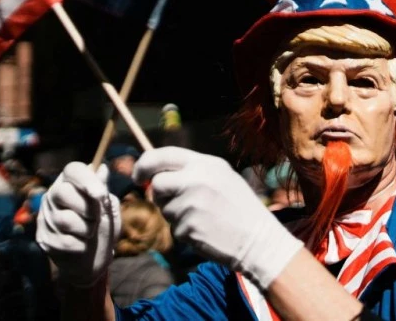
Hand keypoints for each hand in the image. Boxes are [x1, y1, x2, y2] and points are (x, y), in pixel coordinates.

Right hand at [35, 163, 119, 286]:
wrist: (93, 261)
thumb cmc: (102, 228)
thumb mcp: (109, 209)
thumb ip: (103, 191)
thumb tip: (102, 168)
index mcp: (72, 182)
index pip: (73, 169)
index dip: (87, 180)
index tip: (101, 195)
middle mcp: (54, 195)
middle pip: (63, 192)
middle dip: (87, 208)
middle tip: (96, 218)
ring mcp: (45, 216)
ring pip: (64, 219)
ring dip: (86, 229)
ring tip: (90, 233)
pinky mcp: (42, 237)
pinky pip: (63, 241)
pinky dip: (80, 245)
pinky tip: (81, 245)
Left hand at [134, 147, 303, 289]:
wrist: (257, 240)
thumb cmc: (239, 207)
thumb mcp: (221, 177)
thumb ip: (191, 172)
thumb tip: (155, 175)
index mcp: (205, 164)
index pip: (162, 155)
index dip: (144, 164)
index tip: (138, 175)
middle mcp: (196, 180)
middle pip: (157, 184)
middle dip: (159, 195)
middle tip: (171, 201)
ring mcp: (191, 204)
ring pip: (164, 209)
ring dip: (176, 215)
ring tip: (202, 217)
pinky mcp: (188, 227)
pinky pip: (174, 228)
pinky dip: (185, 231)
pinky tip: (205, 230)